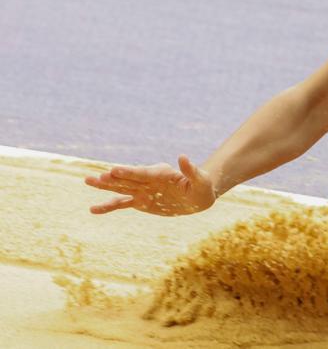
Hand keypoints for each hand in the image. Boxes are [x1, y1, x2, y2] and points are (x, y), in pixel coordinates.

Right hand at [84, 155, 216, 215]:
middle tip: (95, 177)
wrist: (197, 196)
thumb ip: (191, 170)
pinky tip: (93, 209)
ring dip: (106, 187)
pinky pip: (122, 204)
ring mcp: (143, 191)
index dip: (128, 172)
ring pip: (121, 189)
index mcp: (160, 173)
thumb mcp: (200, 179)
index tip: (114, 170)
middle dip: (113, 179)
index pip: (142, 173)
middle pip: (127, 179)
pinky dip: (108, 207)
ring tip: (88, 181)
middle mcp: (148, 180)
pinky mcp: (141, 202)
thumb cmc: (201, 186)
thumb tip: (183, 157)